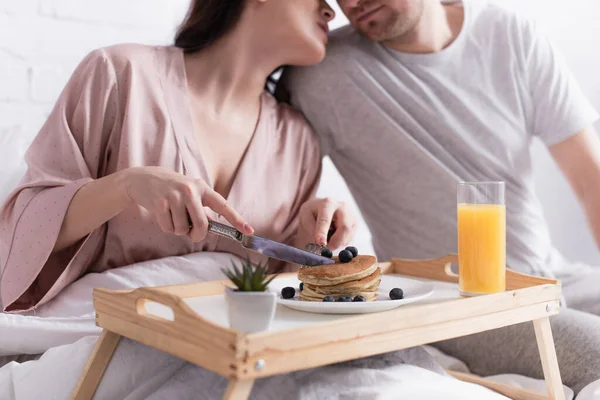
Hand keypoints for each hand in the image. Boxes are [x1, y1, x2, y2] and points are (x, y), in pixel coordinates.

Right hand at [123, 167, 252, 240]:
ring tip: (173, 215)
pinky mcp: (160, 203)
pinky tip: (162, 214)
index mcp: (202, 187)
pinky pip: (168, 228)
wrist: (143, 178)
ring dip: (178, 229)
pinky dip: (166, 227)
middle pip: (201, 225)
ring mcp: (174, 196)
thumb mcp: (190, 193)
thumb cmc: (172, 189)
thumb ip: (203, 209)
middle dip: (197, 234)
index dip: (236, 219)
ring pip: (183, 229)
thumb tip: (214, 228)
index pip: (223, 205)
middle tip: (192, 234)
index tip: (249, 230)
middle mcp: (190, 190)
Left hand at [299, 197, 356, 249]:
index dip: (323, 233)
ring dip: (338, 243)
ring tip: (328, 243)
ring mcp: (350, 214)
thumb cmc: (313, 212)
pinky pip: (351, 237)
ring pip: (349, 234)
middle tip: (327, 249)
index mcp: (327, 203)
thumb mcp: (306, 217)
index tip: (320, 243)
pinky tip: (334, 238)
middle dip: (336, 241)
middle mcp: (342, 207)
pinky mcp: (354, 223)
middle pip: (344, 227)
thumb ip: (311, 228)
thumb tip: (319, 242)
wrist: (322, 207)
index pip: (325, 219)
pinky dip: (342, 242)